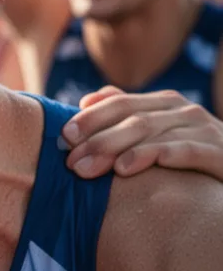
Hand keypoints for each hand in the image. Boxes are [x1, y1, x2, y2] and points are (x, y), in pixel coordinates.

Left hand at [62, 86, 222, 180]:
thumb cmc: (193, 155)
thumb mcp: (161, 132)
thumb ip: (127, 113)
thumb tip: (85, 100)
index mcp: (165, 103)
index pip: (119, 103)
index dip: (89, 118)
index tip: (63, 137)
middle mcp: (184, 111)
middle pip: (132, 119)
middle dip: (97, 140)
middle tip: (70, 162)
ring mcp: (204, 130)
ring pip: (153, 134)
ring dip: (116, 151)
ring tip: (90, 169)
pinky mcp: (221, 153)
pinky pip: (186, 150)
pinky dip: (156, 156)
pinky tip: (129, 167)